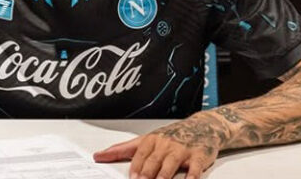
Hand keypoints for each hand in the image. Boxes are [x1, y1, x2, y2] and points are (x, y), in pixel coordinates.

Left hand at [93, 118, 221, 178]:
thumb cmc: (170, 136)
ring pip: (170, 164)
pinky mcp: (198, 156)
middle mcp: (165, 144)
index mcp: (151, 140)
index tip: (130, 177)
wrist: (201, 127)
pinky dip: (191, 176)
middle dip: (146, 173)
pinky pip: (194, 168)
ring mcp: (182, 150)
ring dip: (163, 176)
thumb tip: (99, 155)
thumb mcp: (146, 139)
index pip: (139, 154)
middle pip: (153, 161)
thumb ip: (123, 149)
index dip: (134, 167)